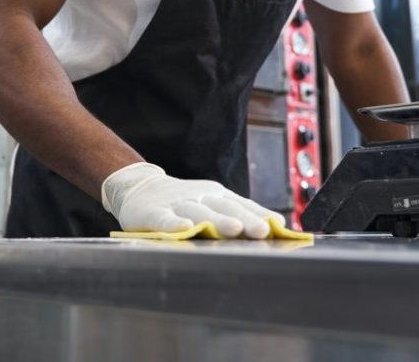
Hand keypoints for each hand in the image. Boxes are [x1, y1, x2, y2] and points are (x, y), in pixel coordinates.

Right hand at [101, 163, 284, 238]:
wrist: (139, 188)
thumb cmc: (184, 201)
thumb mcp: (212, 203)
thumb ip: (239, 213)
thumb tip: (276, 227)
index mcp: (218, 196)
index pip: (243, 205)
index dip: (260, 215)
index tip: (279, 226)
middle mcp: (202, 197)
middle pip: (227, 208)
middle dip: (246, 219)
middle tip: (263, 231)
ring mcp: (178, 204)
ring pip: (200, 212)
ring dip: (217, 220)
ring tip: (233, 229)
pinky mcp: (155, 213)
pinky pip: (166, 219)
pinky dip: (175, 223)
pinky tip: (184, 227)